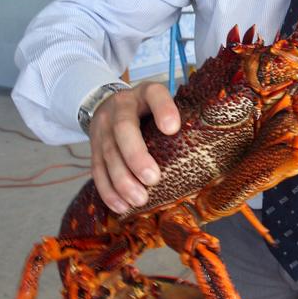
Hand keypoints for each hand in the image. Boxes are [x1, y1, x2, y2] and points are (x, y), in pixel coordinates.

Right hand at [89, 81, 180, 212]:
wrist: (108, 103)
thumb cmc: (147, 110)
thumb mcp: (162, 105)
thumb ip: (177, 119)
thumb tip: (204, 149)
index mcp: (144, 93)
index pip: (154, 94)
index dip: (163, 109)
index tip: (172, 128)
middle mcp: (120, 106)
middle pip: (123, 128)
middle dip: (136, 156)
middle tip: (153, 179)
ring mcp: (103, 126)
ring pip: (108, 153)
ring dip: (122, 180)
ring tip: (139, 199)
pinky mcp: (93, 147)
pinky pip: (97, 169)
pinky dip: (108, 190)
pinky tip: (121, 205)